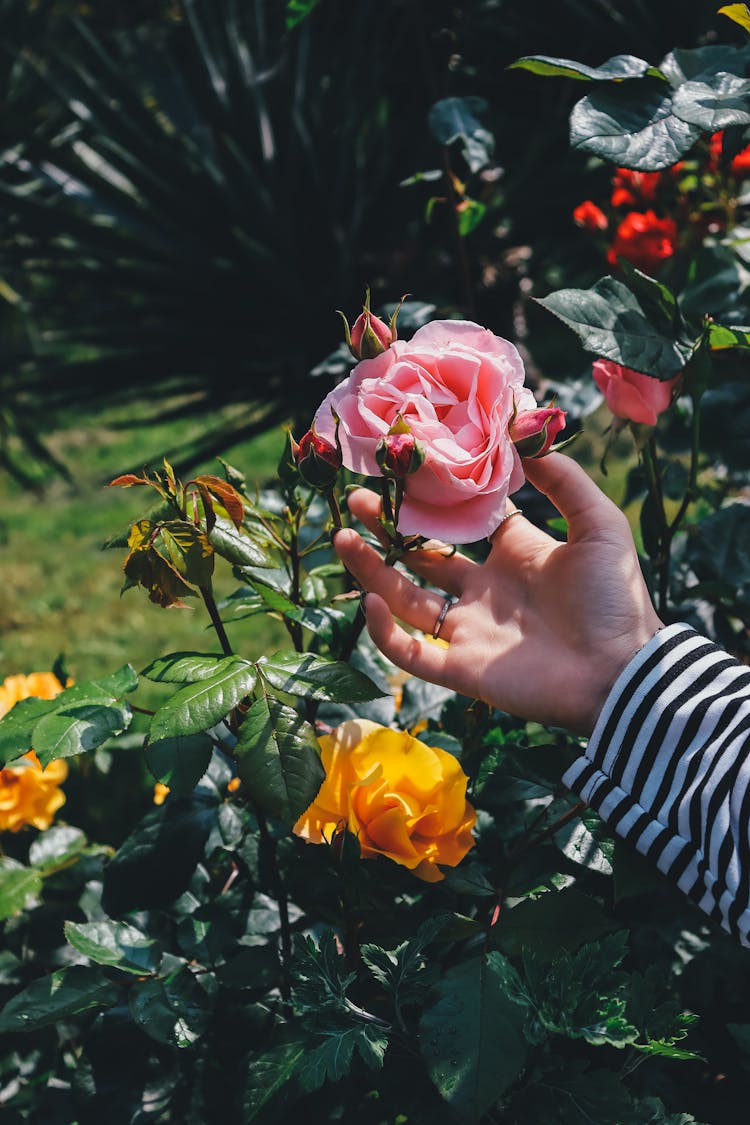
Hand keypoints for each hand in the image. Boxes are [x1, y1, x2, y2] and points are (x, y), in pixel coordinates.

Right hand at [333, 454, 662, 734]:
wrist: (622, 673)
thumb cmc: (615, 600)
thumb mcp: (598, 526)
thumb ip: (563, 480)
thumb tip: (524, 434)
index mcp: (515, 554)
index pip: (463, 519)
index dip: (434, 497)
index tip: (405, 470)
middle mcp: (484, 590)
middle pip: (422, 555)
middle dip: (389, 528)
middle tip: (358, 498)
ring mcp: (470, 630)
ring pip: (405, 600)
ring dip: (372, 570)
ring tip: (342, 536)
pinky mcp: (462, 669)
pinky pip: (411, 653)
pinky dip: (386, 632)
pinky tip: (372, 600)